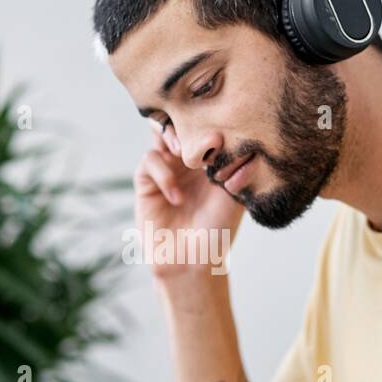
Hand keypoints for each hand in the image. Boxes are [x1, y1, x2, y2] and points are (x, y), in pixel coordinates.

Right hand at [134, 131, 244, 280]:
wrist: (193, 261)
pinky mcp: (146, 182)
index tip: (221, 130)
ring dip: (173, 138)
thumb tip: (232, 136)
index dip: (211, 119)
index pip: (207, 126)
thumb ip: (233, 166)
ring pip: (162, 133)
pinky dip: (163, 173)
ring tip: (185, 154)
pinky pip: (150, 160)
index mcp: (211, 158)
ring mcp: (167, 168)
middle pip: (181, 122)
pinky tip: (176, 197)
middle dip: (189, 123)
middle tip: (202, 136)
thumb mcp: (234, 195)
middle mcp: (188, 160)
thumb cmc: (218, 231)